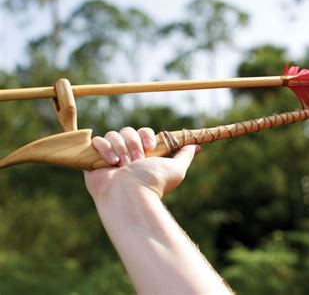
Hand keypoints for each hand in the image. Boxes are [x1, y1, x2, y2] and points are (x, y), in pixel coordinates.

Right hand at [84, 127, 199, 199]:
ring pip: (113, 134)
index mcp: (143, 153)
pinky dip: (105, 149)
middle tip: (137, 160)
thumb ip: (184, 155)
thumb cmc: (153, 184)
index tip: (151, 147)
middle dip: (133, 143)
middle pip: (128, 130)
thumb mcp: (176, 168)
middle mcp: (127, 153)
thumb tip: (197, 146)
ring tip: (124, 165)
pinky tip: (111, 163)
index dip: (146, 135)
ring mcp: (109, 156)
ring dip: (121, 148)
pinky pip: (97, 141)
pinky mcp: (93, 159)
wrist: (130, 195)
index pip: (143, 131)